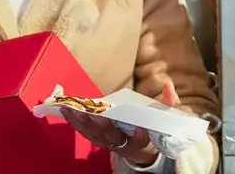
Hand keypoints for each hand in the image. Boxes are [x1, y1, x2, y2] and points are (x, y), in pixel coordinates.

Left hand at [62, 82, 181, 167]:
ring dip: (84, 123)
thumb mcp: (164, 119)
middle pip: (113, 138)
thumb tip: (169, 84)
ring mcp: (108, 142)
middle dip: (107, 128)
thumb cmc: (151, 128)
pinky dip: (74, 121)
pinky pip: (84, 131)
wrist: (140, 149)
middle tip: (102, 117)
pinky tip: (65, 109)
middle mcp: (123, 144)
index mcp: (141, 141)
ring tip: (74, 109)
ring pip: (95, 135)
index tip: (141, 129)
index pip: (141, 141)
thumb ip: (168, 103)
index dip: (141, 136)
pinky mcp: (97, 138)